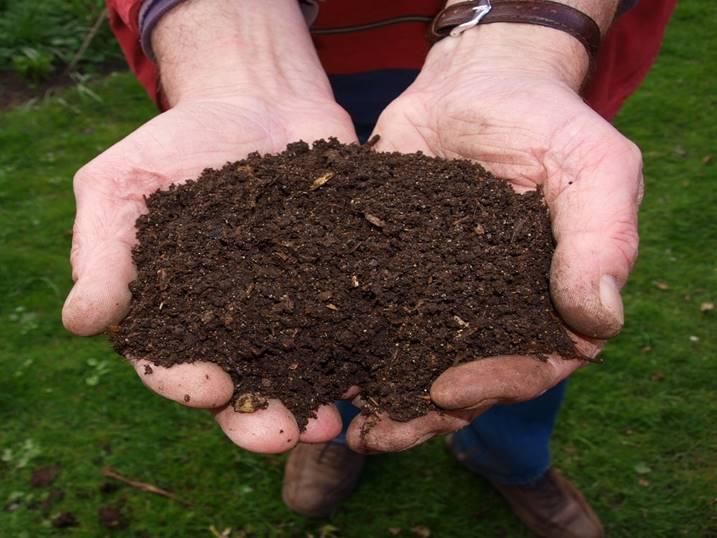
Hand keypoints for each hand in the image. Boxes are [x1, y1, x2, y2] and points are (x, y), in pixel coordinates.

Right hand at [63, 0, 357, 452]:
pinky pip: (349, 325)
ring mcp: (289, 306)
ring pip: (299, 368)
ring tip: (331, 422)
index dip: (186, 384)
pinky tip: (373, 370)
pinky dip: (358, 351)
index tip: (210, 390)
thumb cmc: (178, 142)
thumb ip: (101, 251)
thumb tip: (80, 321)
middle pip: (241, 385)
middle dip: (259, 416)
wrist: (258, 102)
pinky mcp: (337, 283)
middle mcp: (232, 323)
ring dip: (313, 399)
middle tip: (284, 435)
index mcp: (174, 311)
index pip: (171, 363)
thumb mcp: (122, 183)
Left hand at [345, 23, 642, 452]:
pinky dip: (348, 344)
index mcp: (546, 299)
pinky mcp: (392, 272)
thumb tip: (598, 320)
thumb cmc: (542, 119)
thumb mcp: (591, 165)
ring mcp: (438, 294)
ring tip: (343, 419)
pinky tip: (316, 362)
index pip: (532, 364)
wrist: (473, 83)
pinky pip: (372, 316)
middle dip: (423, 412)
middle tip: (378, 433)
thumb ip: (601, 237)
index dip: (495, 386)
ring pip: (413, 361)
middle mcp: (492, 308)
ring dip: (383, 397)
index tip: (447, 389)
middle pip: (465, 380)